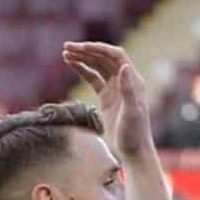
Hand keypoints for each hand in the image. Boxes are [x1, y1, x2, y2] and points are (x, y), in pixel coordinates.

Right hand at [63, 41, 154, 161]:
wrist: (133, 152)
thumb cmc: (134, 134)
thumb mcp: (131, 112)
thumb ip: (128, 89)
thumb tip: (124, 66)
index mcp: (134, 81)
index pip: (116, 56)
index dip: (99, 48)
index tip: (81, 47)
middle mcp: (125, 81)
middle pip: (104, 58)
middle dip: (86, 51)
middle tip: (66, 47)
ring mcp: (115, 88)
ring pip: (97, 66)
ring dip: (82, 58)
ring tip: (65, 54)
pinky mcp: (106, 97)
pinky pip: (93, 78)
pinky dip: (82, 69)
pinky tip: (70, 64)